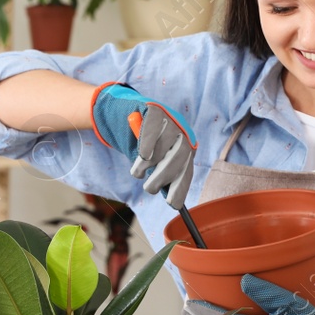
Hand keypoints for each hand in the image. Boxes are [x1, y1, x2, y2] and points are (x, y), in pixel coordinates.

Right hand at [90, 81, 196, 209]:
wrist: (127, 117)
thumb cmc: (144, 147)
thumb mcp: (156, 163)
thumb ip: (164, 177)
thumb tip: (173, 201)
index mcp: (187, 149)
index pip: (187, 171)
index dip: (179, 188)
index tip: (171, 203)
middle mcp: (183, 134)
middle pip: (177, 160)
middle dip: (161, 179)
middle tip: (148, 188)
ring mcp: (170, 120)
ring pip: (162, 149)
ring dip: (147, 165)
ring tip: (138, 171)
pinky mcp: (155, 111)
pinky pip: (151, 132)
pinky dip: (146, 146)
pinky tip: (142, 155)